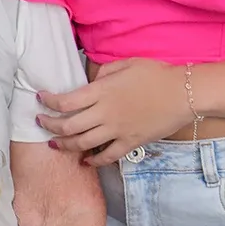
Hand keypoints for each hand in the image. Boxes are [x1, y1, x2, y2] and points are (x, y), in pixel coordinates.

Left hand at [36, 59, 190, 165]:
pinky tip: (85, 161)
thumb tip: (92, 81)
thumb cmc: (156, 74)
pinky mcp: (130, 143)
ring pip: (82, 144)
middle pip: (68, 126)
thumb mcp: (126, 64)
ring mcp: (117, 131)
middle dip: (49, 125)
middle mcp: (105, 113)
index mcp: (102, 92)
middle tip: (41, 123)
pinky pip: (107, 156)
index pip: (65, 101)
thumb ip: (104, 72)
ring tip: (54, 144)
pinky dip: (93, 161)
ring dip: (64, 145)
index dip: (48, 102)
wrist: (184, 94)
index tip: (40, 99)